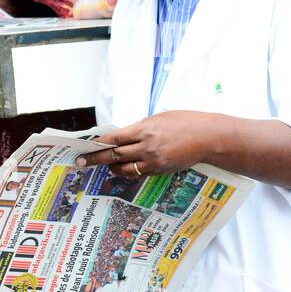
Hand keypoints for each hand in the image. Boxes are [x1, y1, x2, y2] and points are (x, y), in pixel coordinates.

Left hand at [76, 112, 222, 176]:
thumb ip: (141, 127)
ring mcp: (153, 161)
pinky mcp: (160, 170)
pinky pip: (138, 173)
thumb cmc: (186, 122)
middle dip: (96, 158)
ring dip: (111, 166)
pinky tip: (121, 168)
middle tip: (81, 162)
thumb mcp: (160, 118)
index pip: (114, 138)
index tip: (86, 146)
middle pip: (114, 154)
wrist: (208, 138)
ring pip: (124, 167)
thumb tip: (124, 135)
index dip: (98, 143)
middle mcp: (147, 146)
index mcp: (145, 128)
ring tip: (103, 165)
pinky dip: (127, 171)